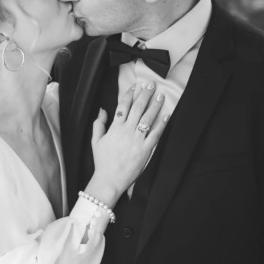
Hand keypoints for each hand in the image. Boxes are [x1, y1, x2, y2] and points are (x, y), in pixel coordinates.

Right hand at [89, 81, 168, 205]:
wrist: (109, 179)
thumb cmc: (102, 161)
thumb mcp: (96, 141)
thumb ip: (98, 124)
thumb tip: (102, 110)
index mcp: (115, 128)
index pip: (123, 106)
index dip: (130, 94)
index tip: (135, 86)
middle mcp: (127, 131)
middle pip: (137, 108)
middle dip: (145, 94)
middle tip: (151, 84)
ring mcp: (137, 140)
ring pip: (148, 118)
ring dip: (155, 105)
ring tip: (160, 96)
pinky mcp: (145, 150)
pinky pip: (155, 134)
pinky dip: (162, 124)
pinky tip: (167, 115)